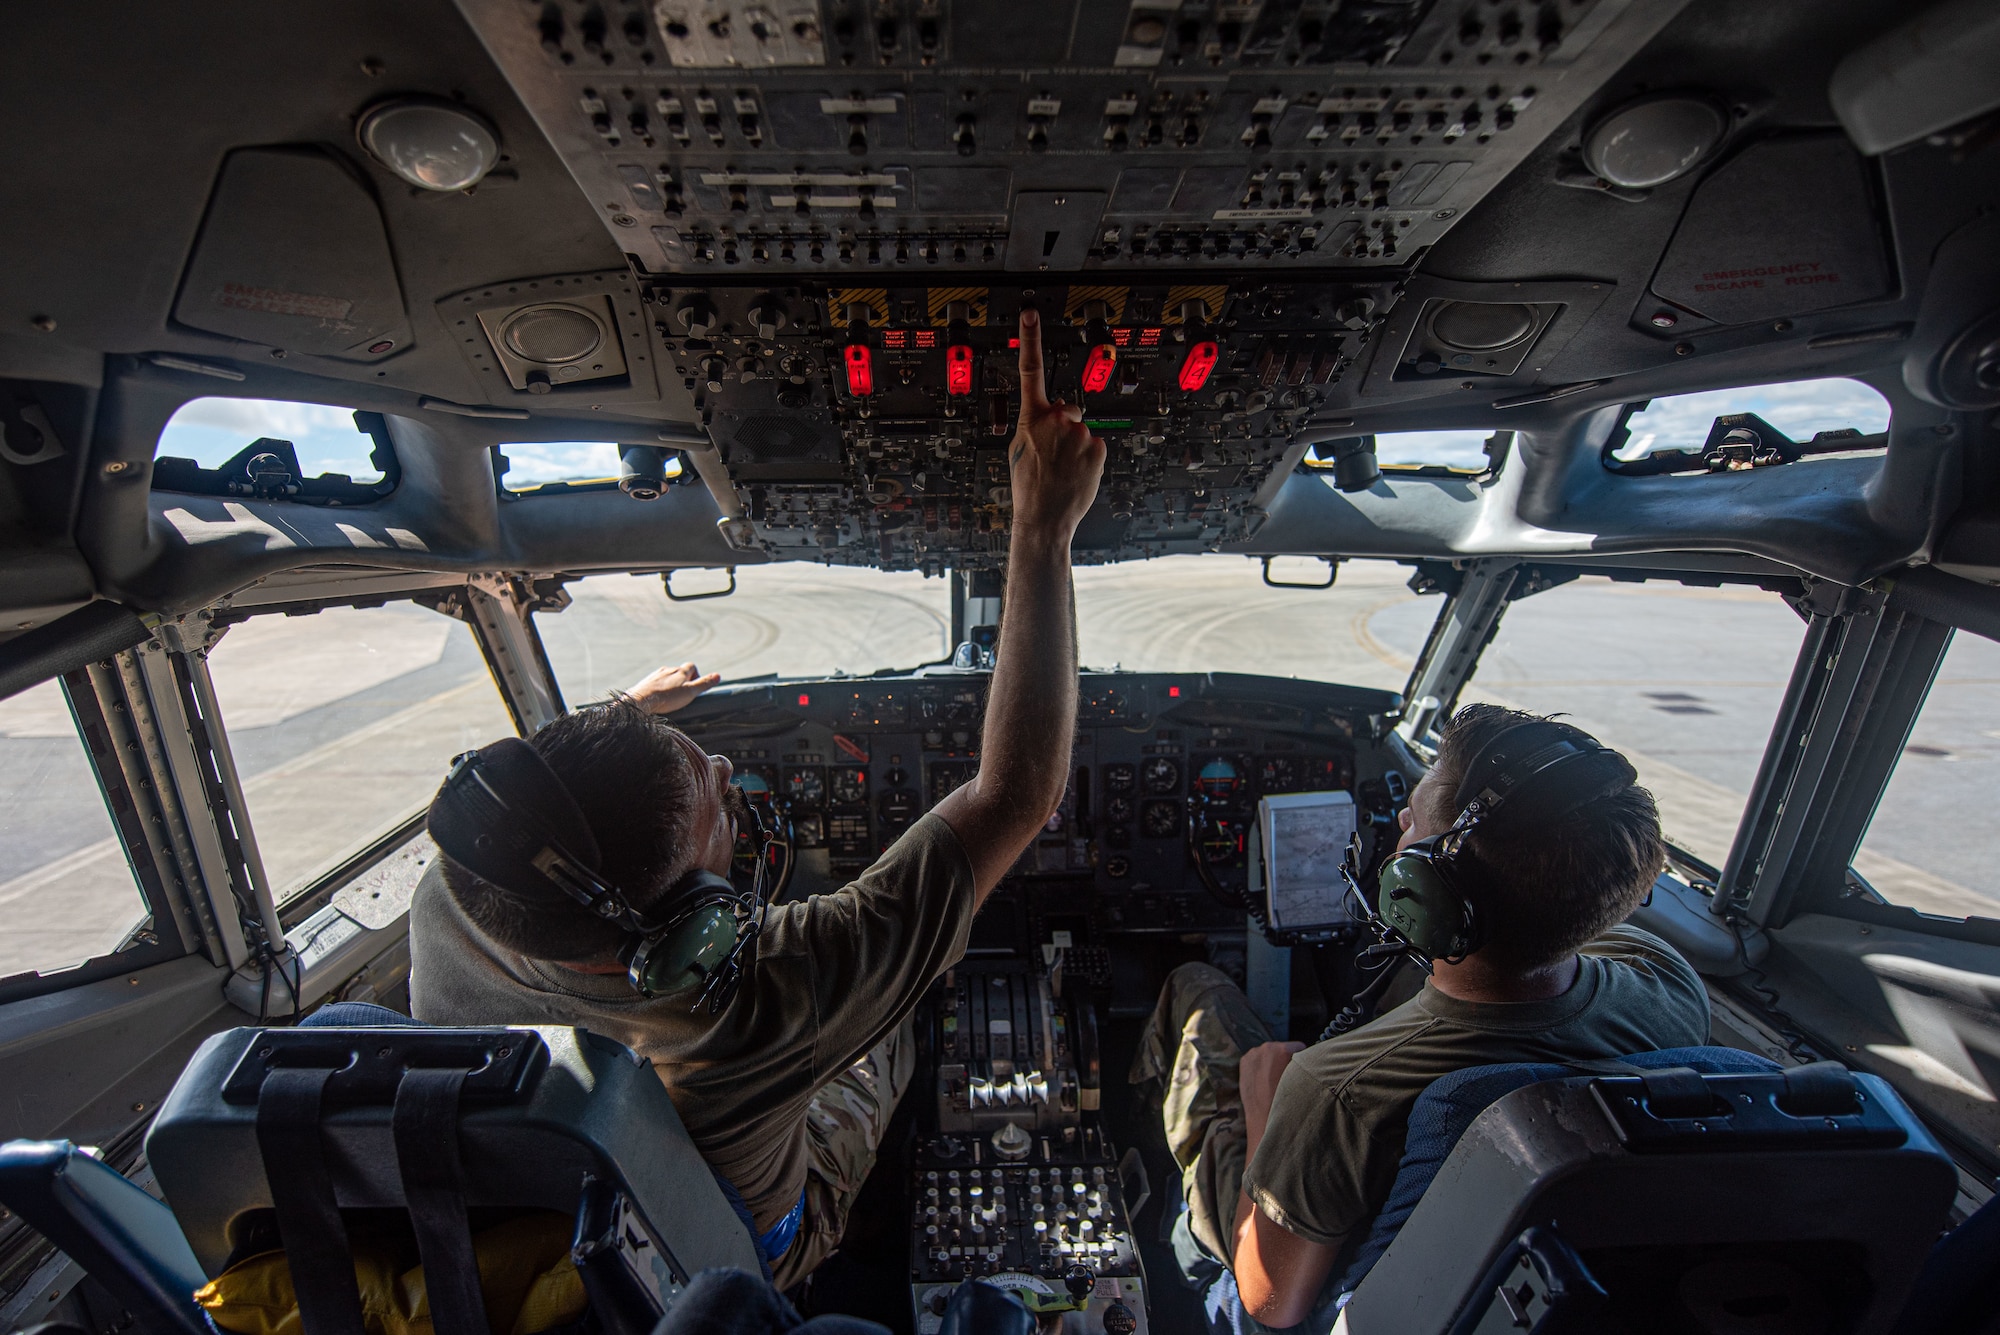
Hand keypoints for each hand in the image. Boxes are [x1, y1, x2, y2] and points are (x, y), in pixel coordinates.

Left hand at [626, 662, 719, 714]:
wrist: (641, 701)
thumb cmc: (667, 698)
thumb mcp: (690, 692)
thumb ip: (704, 684)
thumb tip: (718, 676)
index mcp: (680, 671)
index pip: (691, 666)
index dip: (695, 675)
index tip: (694, 687)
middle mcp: (668, 670)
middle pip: (679, 671)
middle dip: (683, 681)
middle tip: (683, 695)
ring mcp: (656, 675)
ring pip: (667, 677)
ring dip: (671, 685)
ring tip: (670, 699)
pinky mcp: (646, 682)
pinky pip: (656, 683)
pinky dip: (659, 689)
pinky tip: (658, 699)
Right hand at [1009, 308, 1105, 537]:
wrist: (1044, 517)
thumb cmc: (1029, 487)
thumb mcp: (1018, 449)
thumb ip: (1034, 424)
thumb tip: (1052, 415)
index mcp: (1032, 418)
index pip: (1029, 370)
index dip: (1029, 338)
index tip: (1029, 314)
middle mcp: (1057, 420)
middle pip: (1069, 409)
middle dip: (1064, 425)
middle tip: (1053, 454)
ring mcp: (1079, 433)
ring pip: (1083, 430)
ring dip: (1077, 445)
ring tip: (1064, 468)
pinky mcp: (1098, 447)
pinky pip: (1096, 445)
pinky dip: (1090, 457)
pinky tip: (1077, 472)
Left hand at [1239, 1040, 1305, 1139]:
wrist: (1264, 1116)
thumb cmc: (1288, 1100)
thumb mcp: (1302, 1079)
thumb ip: (1303, 1064)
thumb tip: (1308, 1058)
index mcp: (1283, 1049)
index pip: (1300, 1047)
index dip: (1302, 1059)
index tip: (1300, 1070)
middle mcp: (1267, 1047)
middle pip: (1282, 1048)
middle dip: (1285, 1059)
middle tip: (1286, 1077)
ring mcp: (1253, 1053)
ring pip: (1268, 1054)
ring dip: (1272, 1062)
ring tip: (1274, 1081)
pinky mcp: (1244, 1061)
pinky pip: (1257, 1059)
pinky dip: (1260, 1066)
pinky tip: (1263, 1081)